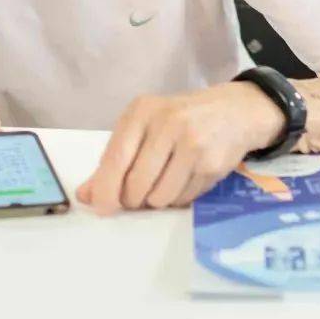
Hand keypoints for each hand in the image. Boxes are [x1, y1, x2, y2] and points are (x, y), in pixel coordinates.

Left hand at [77, 82, 284, 214]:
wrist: (234, 111)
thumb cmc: (179, 120)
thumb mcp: (144, 128)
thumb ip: (113, 161)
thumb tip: (85, 195)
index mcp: (142, 111)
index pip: (116, 158)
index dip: (105, 188)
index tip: (102, 207)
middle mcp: (167, 123)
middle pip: (136, 183)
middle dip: (132, 199)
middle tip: (137, 195)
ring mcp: (192, 143)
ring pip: (159, 197)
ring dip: (156, 200)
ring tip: (163, 182)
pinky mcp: (212, 164)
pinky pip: (183, 199)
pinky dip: (178, 198)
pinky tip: (184, 179)